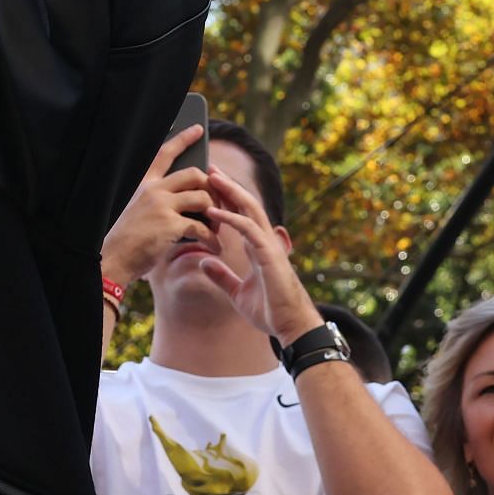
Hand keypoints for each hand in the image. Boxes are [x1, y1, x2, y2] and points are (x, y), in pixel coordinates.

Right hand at [101, 125, 213, 285]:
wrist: (113, 259)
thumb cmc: (128, 238)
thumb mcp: (139, 208)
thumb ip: (160, 199)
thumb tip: (192, 198)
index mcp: (145, 184)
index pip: (166, 153)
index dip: (183, 139)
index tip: (198, 129)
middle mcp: (154, 190)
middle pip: (195, 174)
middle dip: (212, 188)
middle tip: (218, 203)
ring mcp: (162, 206)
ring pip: (203, 198)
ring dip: (216, 213)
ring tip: (217, 227)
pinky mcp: (170, 225)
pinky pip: (202, 227)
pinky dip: (212, 239)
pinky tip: (214, 247)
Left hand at [200, 166, 323, 345]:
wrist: (290, 326)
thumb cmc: (270, 311)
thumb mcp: (236, 292)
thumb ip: (222, 276)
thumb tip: (203, 262)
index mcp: (257, 247)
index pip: (241, 215)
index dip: (226, 199)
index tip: (209, 185)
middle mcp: (264, 241)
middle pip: (246, 205)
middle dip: (228, 186)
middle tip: (210, 168)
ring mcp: (268, 246)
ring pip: (249, 210)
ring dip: (230, 192)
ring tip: (212, 177)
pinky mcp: (269, 255)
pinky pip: (249, 230)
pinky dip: (231, 218)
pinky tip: (214, 211)